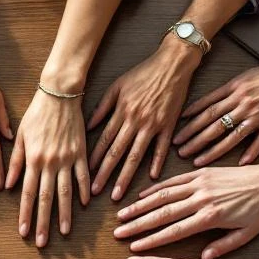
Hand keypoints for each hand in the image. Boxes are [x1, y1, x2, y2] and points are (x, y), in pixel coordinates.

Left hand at [6, 89, 89, 247]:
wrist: (60, 93)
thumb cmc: (36, 112)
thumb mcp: (20, 136)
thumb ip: (15, 162)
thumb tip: (7, 186)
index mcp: (33, 159)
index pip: (27, 194)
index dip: (25, 215)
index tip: (23, 232)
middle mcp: (50, 162)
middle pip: (45, 198)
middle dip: (43, 222)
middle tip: (42, 242)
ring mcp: (68, 159)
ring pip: (66, 192)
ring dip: (65, 214)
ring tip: (65, 232)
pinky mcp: (82, 152)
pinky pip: (84, 175)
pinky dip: (84, 190)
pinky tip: (84, 205)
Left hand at [90, 40, 200, 199]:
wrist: (172, 63)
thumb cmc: (143, 73)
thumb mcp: (117, 85)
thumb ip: (103, 107)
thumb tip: (88, 126)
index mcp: (121, 111)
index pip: (104, 140)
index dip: (94, 159)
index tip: (86, 175)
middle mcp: (135, 120)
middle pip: (116, 152)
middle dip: (105, 174)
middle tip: (96, 192)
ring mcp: (153, 124)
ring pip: (135, 155)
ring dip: (125, 176)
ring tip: (117, 194)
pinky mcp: (169, 125)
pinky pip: (161, 148)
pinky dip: (156, 163)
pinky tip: (151, 178)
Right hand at [113, 160, 258, 258]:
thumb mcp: (247, 234)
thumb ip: (223, 247)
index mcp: (212, 217)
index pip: (175, 231)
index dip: (152, 240)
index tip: (135, 248)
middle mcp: (202, 198)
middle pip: (162, 213)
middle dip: (137, 224)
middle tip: (118, 233)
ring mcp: (200, 183)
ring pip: (163, 195)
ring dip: (140, 205)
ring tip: (122, 215)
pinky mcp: (201, 172)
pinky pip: (173, 180)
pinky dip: (155, 188)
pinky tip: (141, 196)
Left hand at [176, 58, 258, 165]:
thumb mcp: (244, 77)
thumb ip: (226, 91)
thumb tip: (206, 103)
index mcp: (234, 90)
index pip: (206, 108)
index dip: (190, 122)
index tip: (177, 134)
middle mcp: (243, 103)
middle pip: (213, 124)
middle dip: (194, 139)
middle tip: (180, 151)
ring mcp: (257, 114)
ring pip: (230, 136)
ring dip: (212, 150)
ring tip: (198, 161)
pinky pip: (258, 142)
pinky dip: (249, 154)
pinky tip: (238, 165)